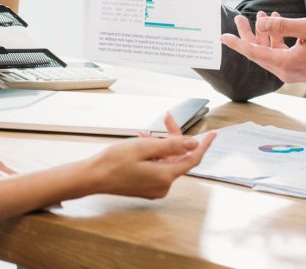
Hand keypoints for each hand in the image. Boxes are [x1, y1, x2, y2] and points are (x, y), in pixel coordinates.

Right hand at [88, 116, 215, 198]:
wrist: (93, 177)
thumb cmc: (114, 161)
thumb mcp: (145, 147)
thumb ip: (172, 145)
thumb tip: (195, 144)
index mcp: (165, 176)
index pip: (193, 159)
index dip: (204, 145)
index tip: (213, 134)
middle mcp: (163, 185)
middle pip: (178, 157)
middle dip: (174, 137)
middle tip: (167, 118)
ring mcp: (155, 188)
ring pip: (167, 161)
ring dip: (161, 145)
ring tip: (146, 133)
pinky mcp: (147, 187)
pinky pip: (158, 167)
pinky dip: (154, 154)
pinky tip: (143, 143)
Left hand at [221, 12, 305, 84]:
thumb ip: (284, 26)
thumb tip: (261, 23)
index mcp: (285, 63)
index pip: (253, 53)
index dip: (237, 43)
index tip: (222, 37)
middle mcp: (285, 71)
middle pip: (258, 53)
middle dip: (247, 35)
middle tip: (239, 18)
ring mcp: (291, 71)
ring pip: (268, 53)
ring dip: (263, 34)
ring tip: (260, 14)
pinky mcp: (297, 69)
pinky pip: (280, 54)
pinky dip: (276, 39)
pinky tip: (277, 22)